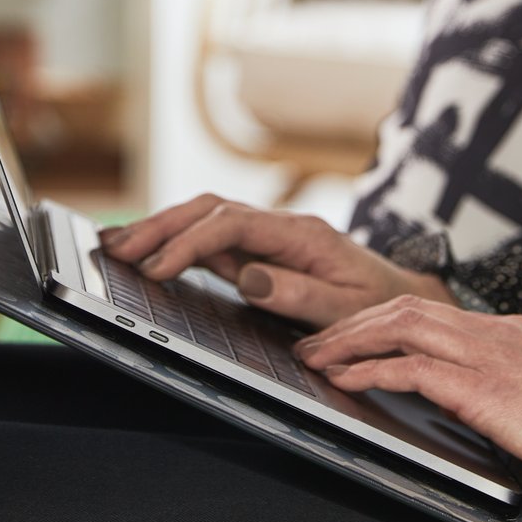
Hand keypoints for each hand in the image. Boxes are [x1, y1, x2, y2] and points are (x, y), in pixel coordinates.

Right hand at [98, 196, 450, 326]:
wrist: (406, 299)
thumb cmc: (382, 307)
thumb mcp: (351, 310)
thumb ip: (302, 295)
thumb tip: (250, 278)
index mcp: (303, 234)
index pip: (234, 225)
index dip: (191, 243)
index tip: (158, 267)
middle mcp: (281, 226)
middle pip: (211, 210)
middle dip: (161, 226)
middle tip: (117, 248)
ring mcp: (268, 236)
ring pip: (205, 219)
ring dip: (160, 228)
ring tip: (115, 245)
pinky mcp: (260, 252)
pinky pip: (210, 240)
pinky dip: (174, 242)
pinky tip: (145, 252)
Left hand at [297, 297, 521, 498]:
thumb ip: (507, 388)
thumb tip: (475, 404)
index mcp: (508, 331)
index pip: (430, 311)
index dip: (381, 320)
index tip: (350, 336)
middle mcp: (493, 332)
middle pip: (405, 307)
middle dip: (352, 322)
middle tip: (313, 341)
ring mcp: (489, 355)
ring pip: (401, 325)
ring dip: (349, 339)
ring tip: (315, 357)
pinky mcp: (485, 388)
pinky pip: (413, 369)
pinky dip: (372, 371)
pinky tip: (346, 381)